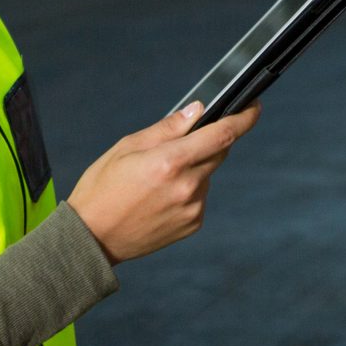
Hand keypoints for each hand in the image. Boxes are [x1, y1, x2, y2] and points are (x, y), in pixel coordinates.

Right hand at [65, 102, 260, 263]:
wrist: (91, 238)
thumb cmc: (102, 189)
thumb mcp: (127, 148)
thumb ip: (167, 129)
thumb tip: (197, 111)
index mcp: (170, 162)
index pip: (222, 135)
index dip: (244, 118)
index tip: (254, 107)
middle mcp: (187, 186)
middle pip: (218, 152)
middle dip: (208, 142)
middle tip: (178, 147)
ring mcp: (193, 208)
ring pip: (206, 174)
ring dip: (193, 168)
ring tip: (156, 180)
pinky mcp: (193, 224)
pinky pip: (199, 196)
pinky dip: (188, 190)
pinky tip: (160, 197)